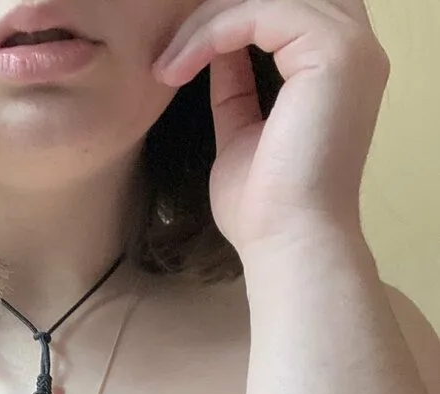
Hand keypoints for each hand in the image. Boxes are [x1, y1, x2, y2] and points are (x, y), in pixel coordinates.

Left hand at [152, 0, 389, 257]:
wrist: (287, 242)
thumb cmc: (264, 207)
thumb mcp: (242, 130)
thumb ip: (236, 84)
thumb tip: (217, 46)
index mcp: (339, 67)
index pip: (285, 8)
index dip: (230, 18)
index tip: (178, 54)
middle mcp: (355, 47)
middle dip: (217, 12)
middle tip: (170, 50)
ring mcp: (350, 46)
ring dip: (204, 23)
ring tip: (167, 65)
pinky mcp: (333, 52)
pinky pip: (257, 12)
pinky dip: (209, 35)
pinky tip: (177, 69)